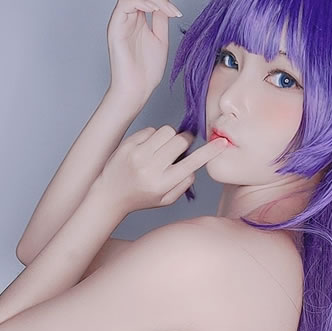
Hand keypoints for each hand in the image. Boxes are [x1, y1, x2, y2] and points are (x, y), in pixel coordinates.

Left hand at [94, 125, 229, 214]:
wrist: (109, 194)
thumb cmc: (141, 197)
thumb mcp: (166, 200)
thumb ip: (183, 183)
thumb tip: (195, 164)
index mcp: (163, 184)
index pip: (192, 163)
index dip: (209, 151)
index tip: (221, 143)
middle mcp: (151, 169)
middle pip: (180, 140)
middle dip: (184, 141)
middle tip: (179, 148)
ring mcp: (138, 155)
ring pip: (166, 131)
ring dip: (169, 137)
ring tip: (161, 149)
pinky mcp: (128, 145)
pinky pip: (150, 130)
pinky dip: (153, 136)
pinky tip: (147, 148)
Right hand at [106, 0, 182, 105]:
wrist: (136, 91)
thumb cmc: (146, 71)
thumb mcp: (161, 37)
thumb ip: (161, 14)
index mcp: (136, 13)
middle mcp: (126, 12)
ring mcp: (119, 18)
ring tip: (171, 11)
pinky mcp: (116, 26)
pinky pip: (128, 2)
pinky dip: (146, 2)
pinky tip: (159, 11)